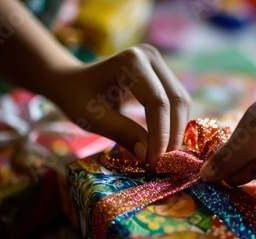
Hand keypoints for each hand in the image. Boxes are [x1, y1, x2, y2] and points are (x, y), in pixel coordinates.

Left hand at [52, 44, 190, 168]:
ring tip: (164, 156)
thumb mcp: (94, 119)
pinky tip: (165, 144)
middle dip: (172, 135)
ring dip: (176, 132)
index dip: (160, 134)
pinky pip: (177, 103)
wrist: (73, 81)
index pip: (157, 102)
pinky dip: (174, 125)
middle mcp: (150, 57)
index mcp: (131, 62)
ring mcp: (159, 65)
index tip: (154, 161)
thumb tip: (150, 156)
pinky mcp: (164, 76)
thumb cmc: (78, 98)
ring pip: (181, 103)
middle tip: (163, 163)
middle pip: (176, 101)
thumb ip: (124, 134)